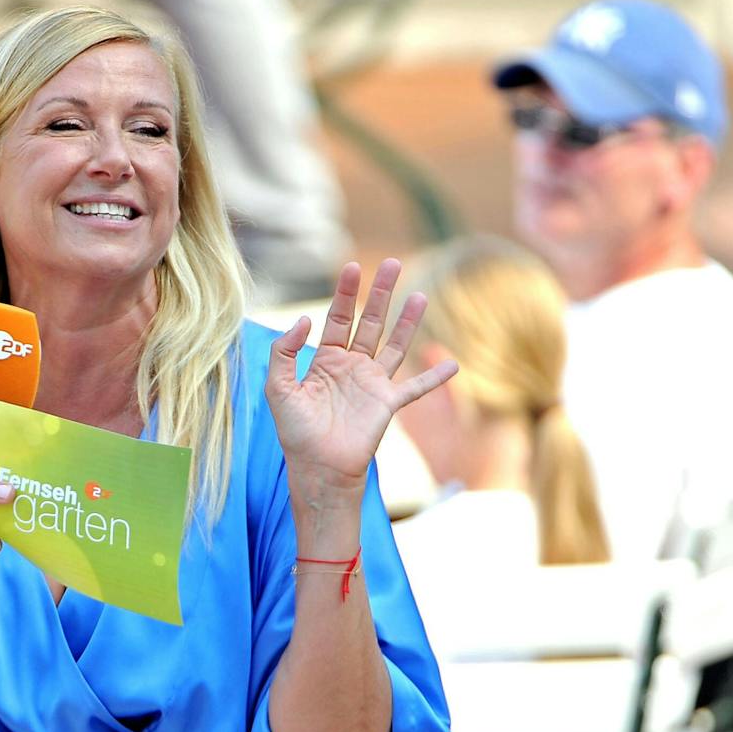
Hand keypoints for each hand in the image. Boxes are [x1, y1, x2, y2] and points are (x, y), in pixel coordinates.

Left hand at [265, 258, 456, 504]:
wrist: (318, 468)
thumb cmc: (295, 432)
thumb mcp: (277, 388)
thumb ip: (283, 352)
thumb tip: (305, 320)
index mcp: (325, 360)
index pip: (338, 318)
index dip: (345, 293)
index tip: (351, 266)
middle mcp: (352, 367)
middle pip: (370, 322)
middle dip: (381, 294)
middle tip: (393, 263)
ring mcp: (372, 384)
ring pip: (395, 345)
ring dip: (408, 321)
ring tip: (420, 295)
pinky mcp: (388, 404)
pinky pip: (416, 387)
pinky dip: (435, 377)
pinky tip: (455, 365)